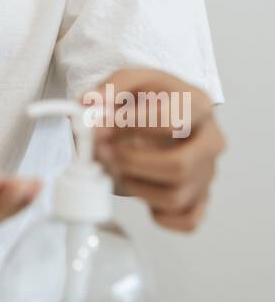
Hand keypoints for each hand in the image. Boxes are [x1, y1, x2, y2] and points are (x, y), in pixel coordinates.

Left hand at [86, 68, 224, 231]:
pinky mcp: (201, 197)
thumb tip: (90, 105)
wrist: (162, 113)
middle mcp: (210, 141)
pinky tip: (141, 191)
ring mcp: (207, 172)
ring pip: (175, 196)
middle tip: (104, 153)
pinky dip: (159, 214)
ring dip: (135, 186)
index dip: (129, 127)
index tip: (100, 127)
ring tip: (116, 168)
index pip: (171, 121)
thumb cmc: (150, 98)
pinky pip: (186, 220)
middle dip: (132, 162)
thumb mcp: (131, 80)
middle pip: (179, 166)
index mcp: (198, 105)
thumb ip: (109, 89)